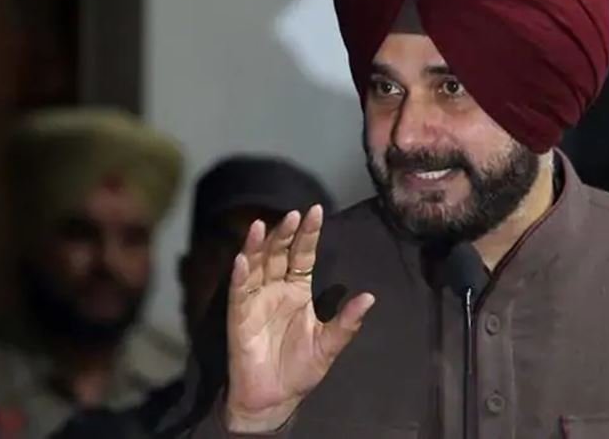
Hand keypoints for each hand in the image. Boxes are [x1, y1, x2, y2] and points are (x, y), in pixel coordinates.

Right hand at [225, 205, 374, 431]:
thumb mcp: (329, 344)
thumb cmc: (301, 368)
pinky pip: (238, 292)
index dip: (308, 234)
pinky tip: (242, 260)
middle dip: (285, 233)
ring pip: (255, 265)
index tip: (316, 211)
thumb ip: (347, 322)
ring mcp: (255, 300)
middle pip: (279, 254)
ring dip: (258, 246)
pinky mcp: (238, 316)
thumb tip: (370, 297)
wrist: (275, 398)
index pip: (303, 255)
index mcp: (298, 290)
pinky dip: (239, 275)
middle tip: (293, 214)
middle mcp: (275, 289)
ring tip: (262, 226)